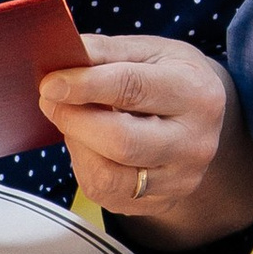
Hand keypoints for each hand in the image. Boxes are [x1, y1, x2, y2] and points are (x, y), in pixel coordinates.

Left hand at [39, 34, 252, 250]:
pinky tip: (89, 146)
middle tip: (50, 101)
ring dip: (77, 146)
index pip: (133, 89)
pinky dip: (85, 167)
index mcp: (196, 93)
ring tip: (74, 122)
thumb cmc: (169, 77)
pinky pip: (106, 193)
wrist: (202, 118)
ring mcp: (181, 178)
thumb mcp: (147, 51)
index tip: (50, 83)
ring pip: (108, 175)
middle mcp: (196, 142)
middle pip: (121, 141)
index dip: (85, 86)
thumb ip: (105, 52)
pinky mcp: (163, 202)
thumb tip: (60, 56)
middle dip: (74, 120)